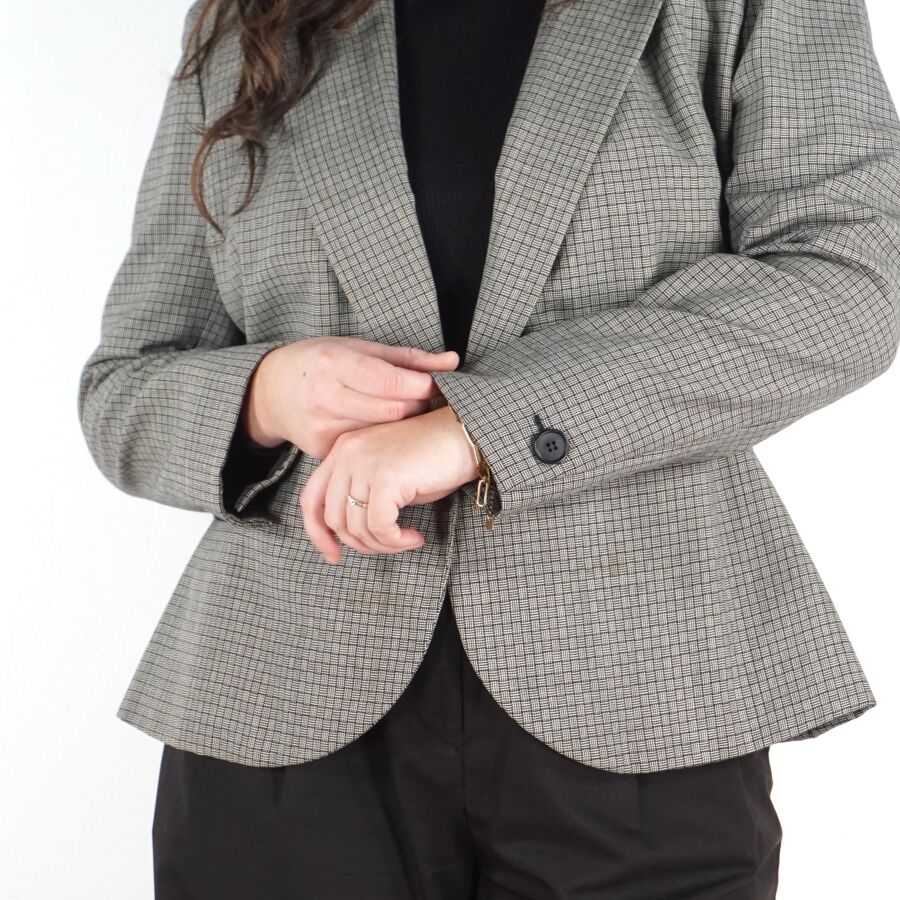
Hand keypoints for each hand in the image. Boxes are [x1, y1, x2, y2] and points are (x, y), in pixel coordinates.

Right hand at [240, 336, 460, 455]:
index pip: (392, 381)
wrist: (271, 391)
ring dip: (404, 426)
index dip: (422, 385)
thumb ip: (408, 359)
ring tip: (412, 414)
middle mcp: (324, 396)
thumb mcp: (358, 348)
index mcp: (334, 363)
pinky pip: (365, 448)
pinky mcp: (321, 451)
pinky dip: (383, 441)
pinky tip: (389, 433)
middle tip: (431, 402)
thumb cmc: (321, 362)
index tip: (435, 385)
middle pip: (392, 411)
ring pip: (382, 433)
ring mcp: (322, 427)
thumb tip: (453, 362)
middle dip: (418, 406)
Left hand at [300, 404, 479, 563]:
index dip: (318, 533)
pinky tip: (415, 537)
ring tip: (406, 540)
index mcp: (342, 450)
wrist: (464, 435)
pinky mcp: (386, 478)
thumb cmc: (432, 457)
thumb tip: (351, 536)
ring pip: (357, 527)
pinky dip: (396, 541)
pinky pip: (380, 527)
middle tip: (388, 547)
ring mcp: (364, 464)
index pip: (311, 498)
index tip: (333, 555)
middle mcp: (347, 454)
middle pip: (333, 518)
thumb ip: (362, 494)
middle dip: (360, 544)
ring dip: (383, 544)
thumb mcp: (386, 473)